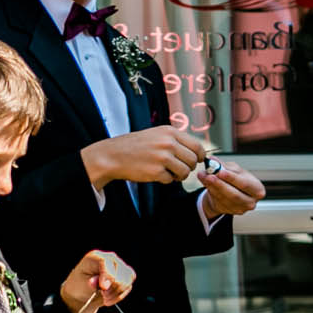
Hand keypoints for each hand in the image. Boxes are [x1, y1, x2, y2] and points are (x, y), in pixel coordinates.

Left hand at [58, 250, 133, 312]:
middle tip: (103, 296)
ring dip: (116, 293)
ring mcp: (119, 266)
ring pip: (127, 279)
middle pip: (120, 272)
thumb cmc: (79, 287)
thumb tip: (105, 285)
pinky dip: (120, 295)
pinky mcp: (125, 276)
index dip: (107, 275)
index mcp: (95, 257)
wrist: (82, 294)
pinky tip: (110, 298)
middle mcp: (110, 259)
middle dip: (112, 287)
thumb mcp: (81, 284)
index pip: (106, 262)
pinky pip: (128, 286)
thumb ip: (93, 283)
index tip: (103, 288)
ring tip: (105, 298)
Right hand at [82, 125, 204, 186]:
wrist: (112, 155)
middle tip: (179, 168)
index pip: (197, 146)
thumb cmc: (135, 146)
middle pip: (193, 160)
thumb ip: (176, 140)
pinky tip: (157, 174)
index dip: (200, 156)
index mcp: (170, 132)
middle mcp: (168, 143)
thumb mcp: (157, 134)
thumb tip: (198, 151)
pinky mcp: (156, 171)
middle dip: (189, 167)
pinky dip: (166, 180)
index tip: (198, 161)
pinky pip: (171, 180)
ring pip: (185, 172)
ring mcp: (162, 157)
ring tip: (169, 172)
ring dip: (179, 175)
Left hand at [196, 160, 264, 216]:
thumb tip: (213, 160)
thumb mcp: (234, 170)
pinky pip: (218, 202)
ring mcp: (241, 209)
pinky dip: (211, 192)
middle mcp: (251, 201)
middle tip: (209, 176)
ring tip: (204, 177)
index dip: (232, 179)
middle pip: (235, 194)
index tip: (220, 172)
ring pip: (224, 199)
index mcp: (257, 189)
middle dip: (220, 185)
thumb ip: (224, 165)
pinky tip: (205, 183)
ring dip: (212, 187)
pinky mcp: (230, 212)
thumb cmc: (237, 180)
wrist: (233, 192)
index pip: (245, 184)